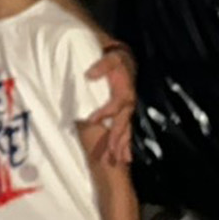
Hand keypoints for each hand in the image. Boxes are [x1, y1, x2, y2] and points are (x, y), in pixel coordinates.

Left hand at [85, 46, 137, 165]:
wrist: (126, 60)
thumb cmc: (116, 60)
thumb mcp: (110, 58)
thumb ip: (101, 66)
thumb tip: (89, 75)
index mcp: (125, 92)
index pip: (114, 106)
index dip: (103, 113)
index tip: (91, 120)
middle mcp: (129, 104)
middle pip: (122, 124)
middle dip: (117, 139)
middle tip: (111, 155)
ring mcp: (129, 109)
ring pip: (127, 130)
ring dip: (123, 145)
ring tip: (120, 160)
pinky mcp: (127, 112)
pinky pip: (128, 129)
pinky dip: (127, 143)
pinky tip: (126, 156)